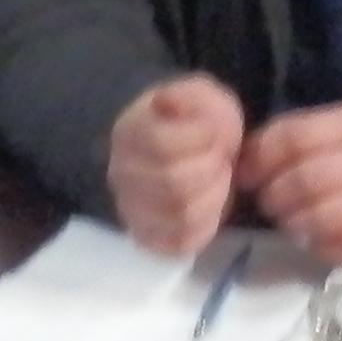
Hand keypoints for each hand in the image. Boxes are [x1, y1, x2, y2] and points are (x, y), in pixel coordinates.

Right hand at [106, 75, 245, 256]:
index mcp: (129, 134)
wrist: (184, 151)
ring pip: (181, 217)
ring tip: (217, 180)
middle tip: (220, 159)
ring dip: (214, 197)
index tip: (213, 132)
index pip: (161, 144)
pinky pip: (181, 244)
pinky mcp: (148, 238)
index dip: (200, 139)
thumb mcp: (199, 96)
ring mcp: (131, 210)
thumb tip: (166, 104)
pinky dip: (207, 226)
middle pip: (173, 185)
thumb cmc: (192, 122)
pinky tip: (210, 205)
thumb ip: (189, 97)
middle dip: (212, 170)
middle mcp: (121, 175)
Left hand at [239, 102, 341, 265]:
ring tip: (290, 221)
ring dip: (293, 223)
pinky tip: (317, 239)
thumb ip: (308, 133)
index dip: (260, 158)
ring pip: (322, 218)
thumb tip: (249, 156)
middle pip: (304, 181)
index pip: (295, 137)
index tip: (246, 174)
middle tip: (268, 202)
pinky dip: (321, 247)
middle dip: (274, 196)